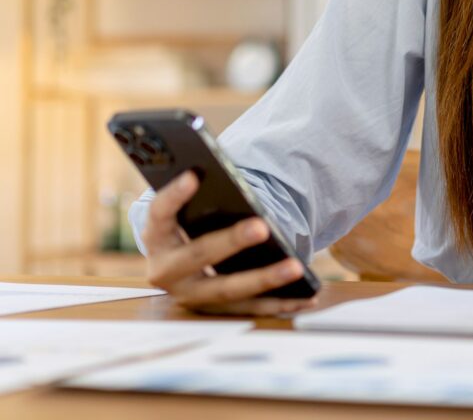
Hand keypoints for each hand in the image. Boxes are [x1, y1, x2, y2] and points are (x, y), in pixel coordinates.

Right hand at [140, 170, 319, 316]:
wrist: (180, 259)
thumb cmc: (191, 220)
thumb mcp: (189, 206)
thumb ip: (201, 192)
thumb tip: (219, 171)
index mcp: (156, 235)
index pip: (160, 212)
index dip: (174, 195)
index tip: (194, 174)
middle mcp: (165, 270)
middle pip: (198, 255)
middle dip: (231, 241)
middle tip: (262, 226)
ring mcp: (189, 294)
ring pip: (227, 290)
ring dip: (264, 279)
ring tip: (295, 266)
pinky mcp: (213, 311)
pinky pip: (248, 308)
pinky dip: (278, 303)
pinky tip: (307, 296)